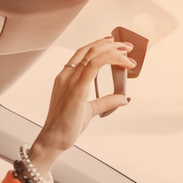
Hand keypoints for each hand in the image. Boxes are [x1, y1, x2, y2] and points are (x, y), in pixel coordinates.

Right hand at [28, 37, 136, 172]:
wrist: (54, 138)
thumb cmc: (65, 126)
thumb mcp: (90, 110)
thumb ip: (106, 102)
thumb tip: (123, 98)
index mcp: (65, 78)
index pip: (82, 53)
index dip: (99, 45)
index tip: (114, 44)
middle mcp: (66, 76)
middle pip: (88, 49)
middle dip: (110, 44)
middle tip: (127, 47)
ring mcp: (69, 80)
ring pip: (93, 54)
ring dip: (113, 50)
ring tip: (127, 52)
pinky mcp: (77, 88)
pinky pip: (94, 65)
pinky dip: (110, 59)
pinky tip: (122, 62)